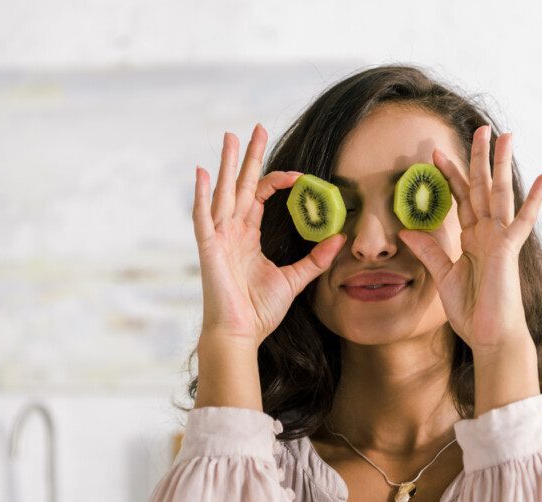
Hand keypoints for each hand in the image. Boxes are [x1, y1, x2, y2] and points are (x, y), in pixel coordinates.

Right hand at [193, 123, 347, 347]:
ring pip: (222, 192)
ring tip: (230, 136)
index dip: (277, 180)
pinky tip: (202, 171)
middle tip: (256, 128)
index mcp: (247, 236)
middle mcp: (231, 231)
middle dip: (248, 156)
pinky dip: (201, 194)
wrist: (240, 333)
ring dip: (225, 164)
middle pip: (240, 184)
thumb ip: (316, 259)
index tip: (299, 174)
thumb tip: (340, 238)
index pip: (260, 196)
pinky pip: (203, 216)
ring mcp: (218, 237)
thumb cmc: (260, 310)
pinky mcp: (209, 247)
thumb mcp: (294, 279)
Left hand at [397, 125, 541, 358]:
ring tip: (506, 136)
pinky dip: (534, 199)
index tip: (435, 153)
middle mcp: (487, 233)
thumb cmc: (471, 310)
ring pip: (501, 194)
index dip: (450, 176)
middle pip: (482, 187)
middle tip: (479, 129)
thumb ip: (428, 251)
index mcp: (471, 238)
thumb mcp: (442, 276)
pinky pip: (523, 221)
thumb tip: (405, 230)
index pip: (460, 199)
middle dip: (479, 158)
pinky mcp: (509, 250)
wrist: (489, 335)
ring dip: (502, 165)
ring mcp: (500, 239)